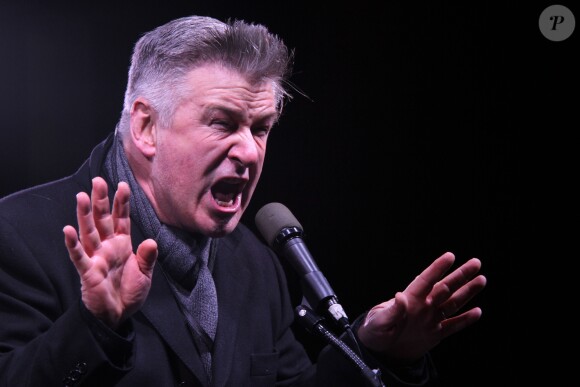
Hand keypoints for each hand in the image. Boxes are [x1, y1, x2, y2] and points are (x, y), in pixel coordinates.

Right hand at [63, 177, 157, 328]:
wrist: (117, 316)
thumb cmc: (129, 293)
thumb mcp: (144, 274)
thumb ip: (147, 258)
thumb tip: (152, 241)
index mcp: (122, 245)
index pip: (121, 219)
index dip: (122, 203)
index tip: (123, 185)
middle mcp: (107, 247)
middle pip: (102, 220)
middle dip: (101, 200)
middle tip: (98, 180)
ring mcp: (96, 258)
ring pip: (89, 232)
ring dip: (84, 214)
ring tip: (81, 196)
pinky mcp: (87, 271)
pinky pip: (78, 256)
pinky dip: (73, 243)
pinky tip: (68, 230)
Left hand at [357, 252, 485, 362]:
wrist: (379, 350)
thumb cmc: (375, 331)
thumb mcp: (379, 321)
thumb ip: (392, 311)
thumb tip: (400, 296)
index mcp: (409, 299)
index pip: (426, 280)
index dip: (437, 268)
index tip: (450, 256)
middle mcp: (423, 306)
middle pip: (445, 288)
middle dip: (460, 275)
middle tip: (476, 262)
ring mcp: (430, 319)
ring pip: (453, 303)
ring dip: (467, 292)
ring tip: (481, 279)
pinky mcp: (435, 334)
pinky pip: (453, 326)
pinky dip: (465, 320)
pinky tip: (477, 312)